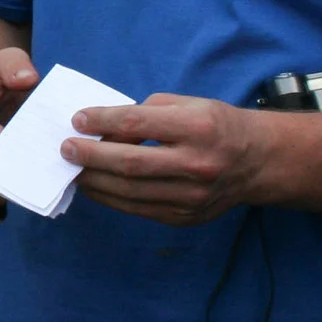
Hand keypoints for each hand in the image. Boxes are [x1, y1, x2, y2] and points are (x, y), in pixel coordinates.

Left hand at [59, 96, 272, 226]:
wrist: (256, 162)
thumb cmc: (215, 125)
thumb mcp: (187, 105)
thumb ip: (146, 113)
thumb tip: (104, 130)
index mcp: (198, 127)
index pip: (138, 123)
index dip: (103, 121)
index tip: (77, 119)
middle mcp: (196, 164)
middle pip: (130, 163)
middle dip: (91, 156)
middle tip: (66, 148)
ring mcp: (191, 196)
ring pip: (130, 192)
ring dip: (94, 181)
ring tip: (73, 169)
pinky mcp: (184, 216)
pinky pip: (138, 209)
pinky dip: (111, 198)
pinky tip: (95, 186)